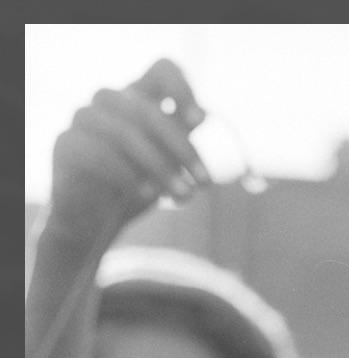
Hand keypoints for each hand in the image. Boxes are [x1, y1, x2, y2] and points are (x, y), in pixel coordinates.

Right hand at [47, 60, 209, 251]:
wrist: (94, 219)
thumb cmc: (136, 187)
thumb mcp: (168, 164)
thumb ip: (181, 139)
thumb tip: (205, 114)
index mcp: (140, 101)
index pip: (161, 70)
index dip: (181, 89)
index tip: (198, 120)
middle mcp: (110, 103)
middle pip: (148, 111)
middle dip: (182, 149)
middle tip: (205, 183)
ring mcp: (84, 120)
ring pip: (124, 132)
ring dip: (160, 167)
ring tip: (183, 197)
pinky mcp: (66, 144)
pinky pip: (98, 153)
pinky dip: (128, 175)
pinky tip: (147, 195)